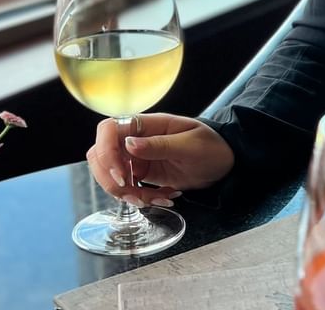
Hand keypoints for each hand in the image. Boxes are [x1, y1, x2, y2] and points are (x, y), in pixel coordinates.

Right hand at [86, 113, 234, 207]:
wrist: (224, 163)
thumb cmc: (211, 146)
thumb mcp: (190, 146)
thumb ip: (160, 145)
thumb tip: (129, 144)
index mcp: (146, 125)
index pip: (108, 129)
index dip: (106, 151)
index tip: (122, 174)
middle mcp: (135, 140)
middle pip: (100, 155)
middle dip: (111, 180)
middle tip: (135, 194)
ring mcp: (136, 158)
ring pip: (109, 175)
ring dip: (126, 193)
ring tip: (156, 199)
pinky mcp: (142, 174)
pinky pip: (127, 188)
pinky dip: (139, 199)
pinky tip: (163, 198)